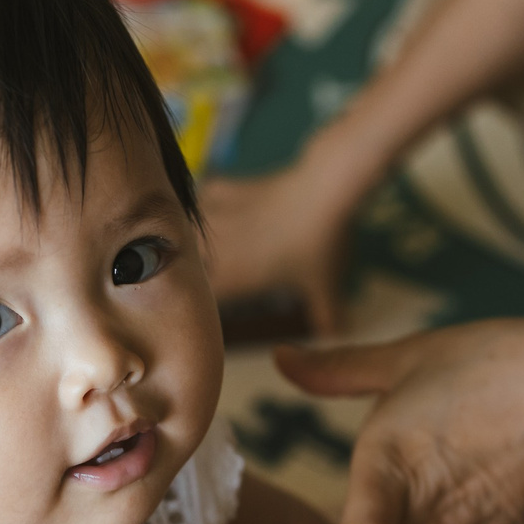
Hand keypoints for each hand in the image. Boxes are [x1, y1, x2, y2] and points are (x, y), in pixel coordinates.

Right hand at [203, 162, 363, 338]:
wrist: (320, 191)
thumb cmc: (318, 245)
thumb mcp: (323, 285)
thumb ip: (327, 315)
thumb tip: (335, 333)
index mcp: (234, 278)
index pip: (200, 301)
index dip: (200, 306)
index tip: (211, 307)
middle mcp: (219, 250)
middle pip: (188, 267)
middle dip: (194, 273)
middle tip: (212, 276)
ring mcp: (221, 216)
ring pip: (190, 231)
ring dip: (193, 237)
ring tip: (204, 243)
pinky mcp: (231, 190)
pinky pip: (207, 194)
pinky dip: (208, 199)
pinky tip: (214, 202)